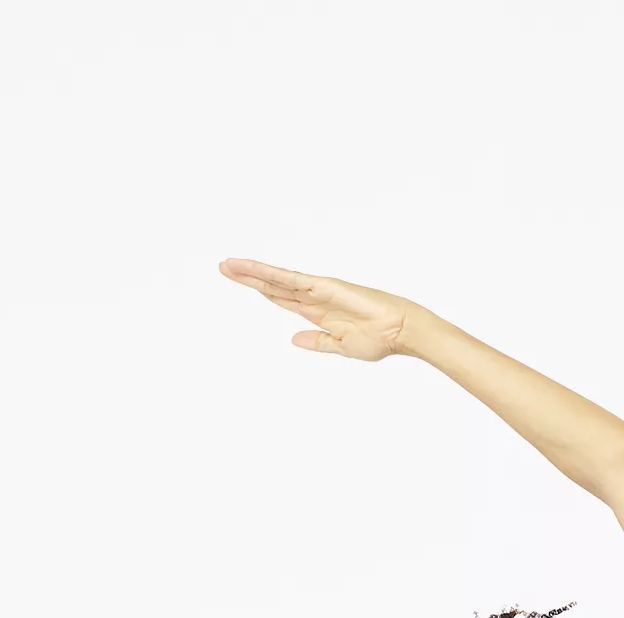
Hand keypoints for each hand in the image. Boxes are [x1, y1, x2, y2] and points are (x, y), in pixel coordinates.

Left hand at [218, 259, 418, 360]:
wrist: (400, 331)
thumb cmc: (379, 340)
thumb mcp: (342, 346)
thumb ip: (318, 341)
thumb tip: (294, 340)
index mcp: (317, 313)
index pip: (281, 298)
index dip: (260, 289)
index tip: (241, 282)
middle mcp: (314, 299)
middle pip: (273, 285)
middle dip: (248, 277)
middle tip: (223, 267)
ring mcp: (318, 290)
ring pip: (277, 279)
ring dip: (252, 271)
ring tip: (228, 264)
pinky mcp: (324, 287)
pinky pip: (291, 279)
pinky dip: (270, 273)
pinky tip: (252, 268)